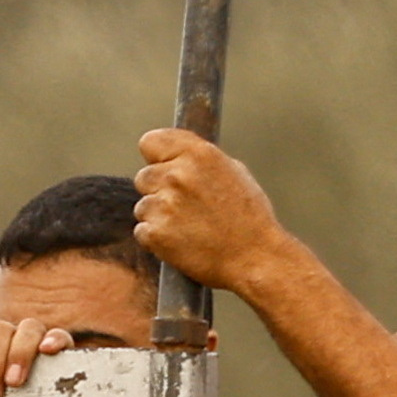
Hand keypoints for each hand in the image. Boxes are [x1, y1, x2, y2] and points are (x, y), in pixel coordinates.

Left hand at [131, 127, 294, 298]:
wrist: (254, 256)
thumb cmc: (248, 216)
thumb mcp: (232, 172)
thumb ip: (199, 161)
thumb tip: (175, 155)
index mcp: (199, 155)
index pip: (151, 141)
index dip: (156, 156)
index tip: (162, 164)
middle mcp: (178, 176)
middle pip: (143, 176)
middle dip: (158, 189)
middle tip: (185, 205)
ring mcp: (163, 205)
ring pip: (142, 205)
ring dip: (158, 215)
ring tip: (189, 225)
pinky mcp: (154, 233)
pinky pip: (142, 230)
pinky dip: (156, 236)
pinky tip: (182, 240)